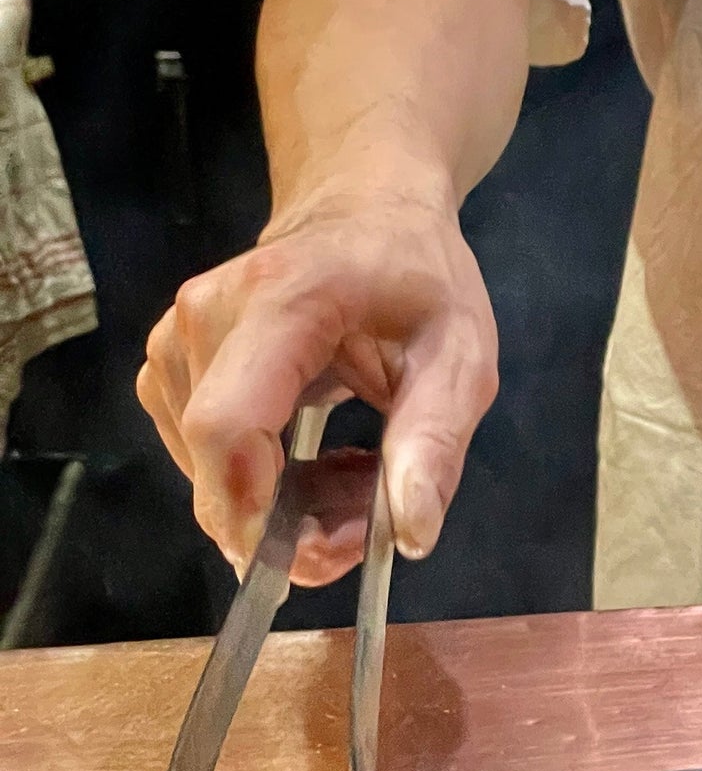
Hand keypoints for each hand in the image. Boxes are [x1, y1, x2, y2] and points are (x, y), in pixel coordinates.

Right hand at [138, 173, 498, 585]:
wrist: (367, 214)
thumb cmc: (419, 278)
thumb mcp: (462, 355)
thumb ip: (435, 441)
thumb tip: (412, 536)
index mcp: (281, 299)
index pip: (228, 420)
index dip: (253, 505)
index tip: (308, 556)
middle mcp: (206, 318)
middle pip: (215, 458)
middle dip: (284, 526)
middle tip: (364, 535)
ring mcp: (175, 343)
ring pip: (209, 471)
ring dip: (281, 507)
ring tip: (360, 483)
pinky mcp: (170, 368)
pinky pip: (206, 456)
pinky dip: (264, 483)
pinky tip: (322, 466)